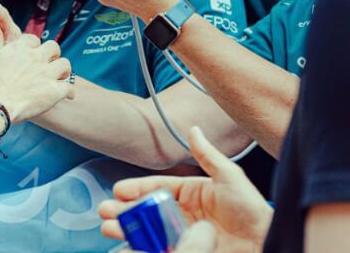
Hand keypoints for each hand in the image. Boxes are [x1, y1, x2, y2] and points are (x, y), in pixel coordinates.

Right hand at [0, 34, 73, 122]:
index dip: (34, 48)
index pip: (33, 40)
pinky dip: (69, 92)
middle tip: (48, 65)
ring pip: (65, 64)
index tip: (32, 56)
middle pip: (53, 47)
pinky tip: (66, 96)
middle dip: (52, 55)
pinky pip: (69, 87)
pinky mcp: (55, 90)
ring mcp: (46, 73)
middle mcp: (35, 57)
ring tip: (60, 79)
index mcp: (18, 48)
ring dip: (63, 72)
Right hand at [98, 126, 271, 252]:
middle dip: (124, 211)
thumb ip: (207, 155)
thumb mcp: (229, 176)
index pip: (158, 188)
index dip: (137, 188)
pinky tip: (128, 246)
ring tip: (110, 229)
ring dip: (127, 229)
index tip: (120, 190)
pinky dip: (141, 247)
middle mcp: (184, 214)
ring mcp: (183, 234)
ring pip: (148, 230)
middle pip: (147, 210)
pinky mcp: (185, 251)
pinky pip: (158, 247)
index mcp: (191, 193)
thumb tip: (193, 130)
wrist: (263, 242)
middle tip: (106, 212)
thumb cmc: (251, 210)